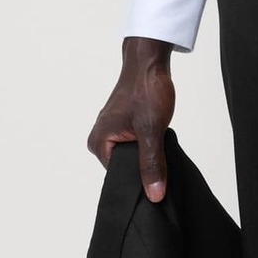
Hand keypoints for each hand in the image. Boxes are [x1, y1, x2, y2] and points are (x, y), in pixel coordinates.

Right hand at [87, 37, 176, 201]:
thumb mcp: (152, 132)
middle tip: (159, 155)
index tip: (156, 175)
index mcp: (98, 144)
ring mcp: (111, 132)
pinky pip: (135, 146)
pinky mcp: (122, 127)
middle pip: (126, 168)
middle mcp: (100, 140)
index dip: (140, 180)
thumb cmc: (146, 90)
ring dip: (147, 155)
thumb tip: (154, 194)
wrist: (150, 63)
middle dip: (144, 167)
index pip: (120, 178)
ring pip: (133, 157)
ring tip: (157, 143)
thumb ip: (152, 164)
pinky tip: (157, 140)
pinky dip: (147, 146)